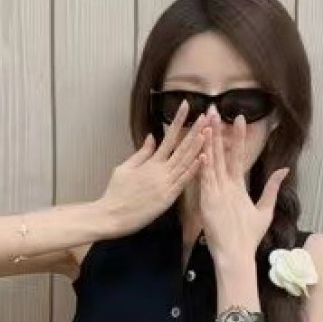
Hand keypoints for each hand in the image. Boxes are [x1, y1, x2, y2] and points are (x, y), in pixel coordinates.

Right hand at [98, 100, 205, 234]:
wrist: (112, 215)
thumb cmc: (116, 193)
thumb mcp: (124, 168)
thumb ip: (141, 153)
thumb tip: (152, 137)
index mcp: (150, 162)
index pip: (168, 136)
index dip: (178, 120)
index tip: (187, 106)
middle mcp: (160, 170)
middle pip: (182, 147)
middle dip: (195, 130)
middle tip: (207, 115)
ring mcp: (165, 183)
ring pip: (186, 161)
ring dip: (199, 146)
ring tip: (209, 130)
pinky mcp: (168, 197)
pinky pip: (184, 181)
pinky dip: (194, 169)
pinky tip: (204, 157)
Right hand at [198, 105, 289, 263]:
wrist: (236, 254)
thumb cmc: (247, 236)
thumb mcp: (265, 209)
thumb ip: (272, 188)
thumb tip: (284, 170)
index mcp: (234, 187)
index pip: (234, 156)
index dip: (236, 137)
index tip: (239, 118)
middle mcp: (222, 185)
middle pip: (219, 153)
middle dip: (216, 132)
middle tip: (213, 110)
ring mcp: (214, 191)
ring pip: (210, 161)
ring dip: (208, 141)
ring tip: (207, 121)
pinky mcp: (208, 201)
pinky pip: (205, 179)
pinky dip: (204, 164)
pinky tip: (203, 149)